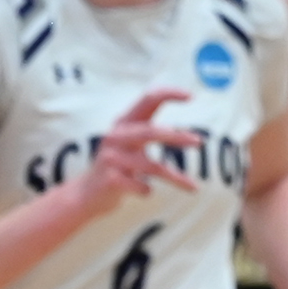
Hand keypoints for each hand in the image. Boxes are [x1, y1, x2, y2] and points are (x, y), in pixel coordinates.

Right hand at [77, 88, 199, 210]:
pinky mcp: (110, 180)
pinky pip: (139, 186)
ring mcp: (112, 158)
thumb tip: (183, 132)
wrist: (87, 194)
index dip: (169, 94)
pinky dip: (147, 190)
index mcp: (124, 122)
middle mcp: (117, 136)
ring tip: (194, 187)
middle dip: (177, 137)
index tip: (191, 96)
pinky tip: (149, 191)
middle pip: (150, 132)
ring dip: (176, 177)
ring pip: (151, 166)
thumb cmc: (118, 166)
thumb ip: (149, 131)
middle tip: (199, 142)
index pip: (148, 99)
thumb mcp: (129, 143)